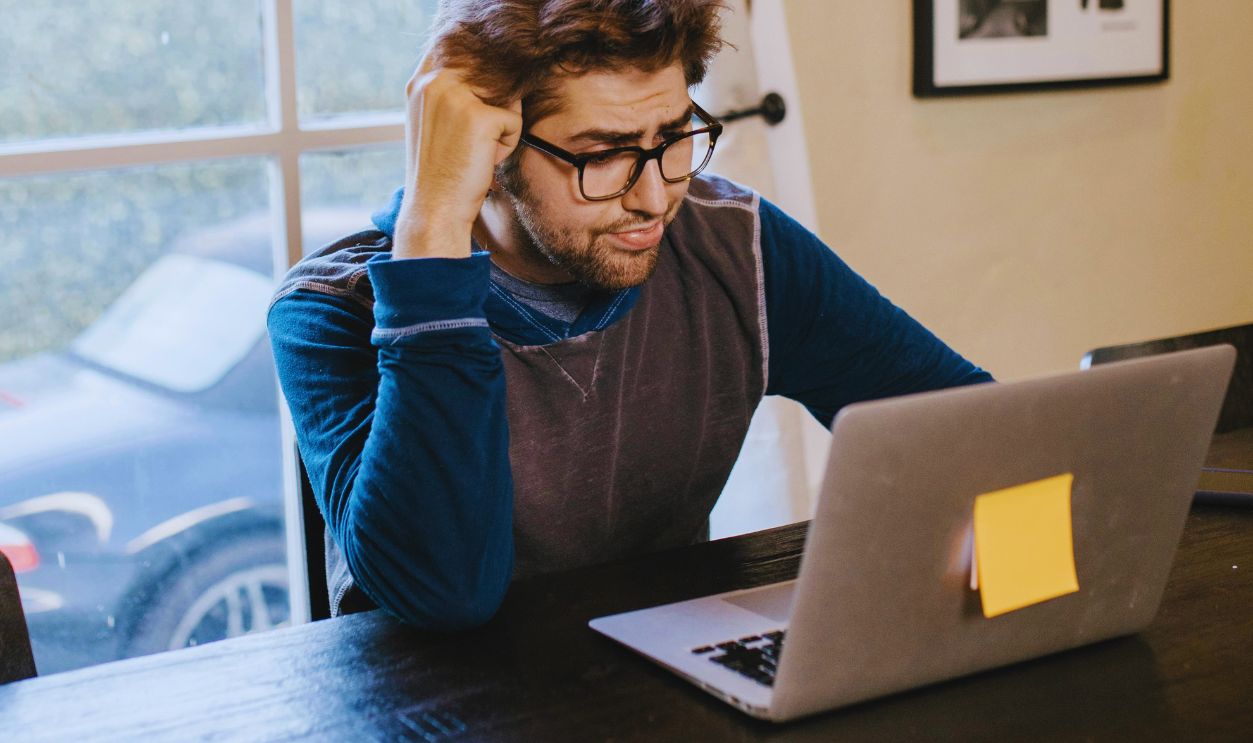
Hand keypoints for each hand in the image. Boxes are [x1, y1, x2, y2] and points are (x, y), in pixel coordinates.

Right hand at [393, 55, 521, 259]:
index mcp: (420, 81)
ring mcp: (457, 97)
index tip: (483, 97)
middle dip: (493, 107)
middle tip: (472, 142)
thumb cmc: (440, 172)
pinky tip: (484, 161)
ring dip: (500, 126)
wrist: (434, 210)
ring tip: (476, 151)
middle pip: (490, 73)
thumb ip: (453, 93)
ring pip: (505, 97)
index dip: (480, 70)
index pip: (460, 51)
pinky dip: (506, 145)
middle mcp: (434, 81)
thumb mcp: (434, 122)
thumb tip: (499, 71)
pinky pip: (513, 121)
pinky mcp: (480, 117)